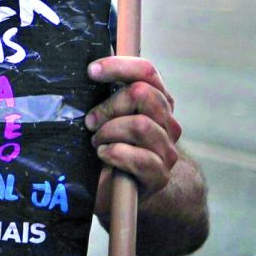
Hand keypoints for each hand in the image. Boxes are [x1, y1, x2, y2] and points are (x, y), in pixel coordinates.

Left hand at [85, 57, 181, 208]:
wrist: (129, 189)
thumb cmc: (114, 144)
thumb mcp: (111, 115)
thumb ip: (107, 92)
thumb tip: (88, 67)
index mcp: (158, 100)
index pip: (147, 71)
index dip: (118, 66)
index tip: (91, 72)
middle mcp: (168, 122)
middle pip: (142, 94)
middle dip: (109, 106)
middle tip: (91, 122)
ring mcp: (167, 148)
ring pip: (139, 125)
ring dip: (109, 132)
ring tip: (97, 142)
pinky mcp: (160, 174)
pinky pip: (139, 158)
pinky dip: (115, 154)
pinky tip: (105, 155)